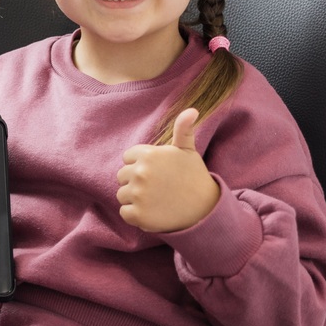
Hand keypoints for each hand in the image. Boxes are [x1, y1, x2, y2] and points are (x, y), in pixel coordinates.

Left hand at [117, 108, 220, 233]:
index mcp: (148, 154)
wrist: (204, 208)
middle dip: (136, 182)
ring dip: (135, 199)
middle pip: (122, 176)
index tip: (157, 172)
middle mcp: (140, 173)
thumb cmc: (194, 176)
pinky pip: (124, 213)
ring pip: (122, 195)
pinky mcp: (137, 215)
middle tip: (157, 188)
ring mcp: (138, 194)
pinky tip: (153, 211)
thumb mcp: (188, 150)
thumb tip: (192, 110)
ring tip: (156, 199)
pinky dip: (135, 215)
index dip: (141, 165)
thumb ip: (183, 129)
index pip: (127, 158)